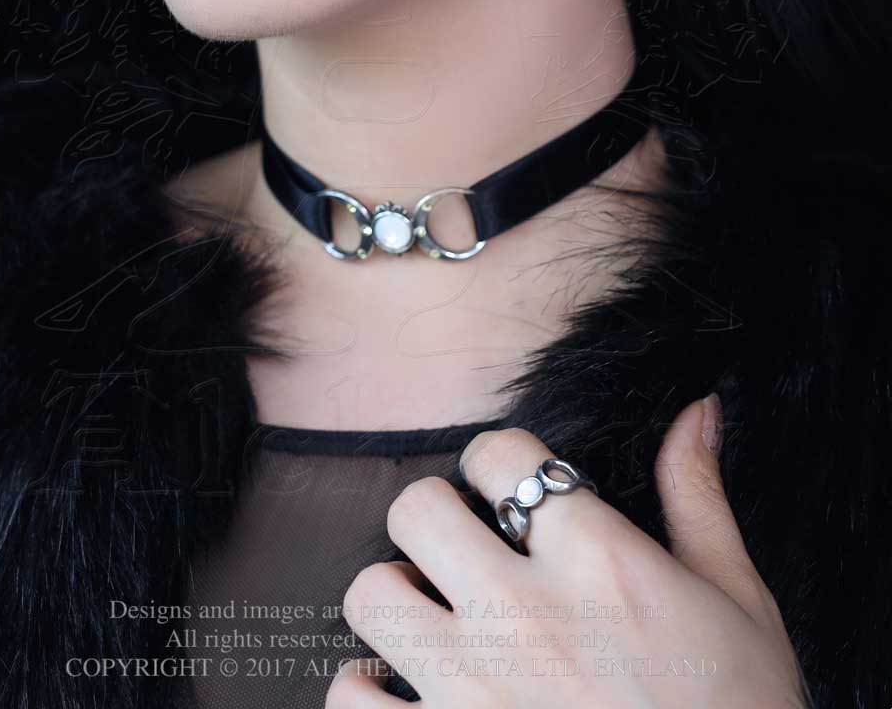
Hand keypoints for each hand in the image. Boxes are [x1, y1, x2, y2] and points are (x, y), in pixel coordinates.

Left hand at [327, 395, 807, 707]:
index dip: (500, 459)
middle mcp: (524, 615)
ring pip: (370, 595)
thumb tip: (695, 408)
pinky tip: (409, 695)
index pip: (498, 452)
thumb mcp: (737, 602)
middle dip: (434, 517)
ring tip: (432, 620)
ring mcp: (474, 689)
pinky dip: (367, 693)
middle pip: (415, 508)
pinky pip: (350, 700)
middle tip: (462, 549)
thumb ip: (696, 497)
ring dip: (395, 601)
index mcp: (597, 562)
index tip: (513, 491)